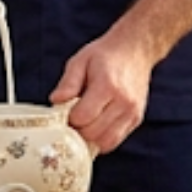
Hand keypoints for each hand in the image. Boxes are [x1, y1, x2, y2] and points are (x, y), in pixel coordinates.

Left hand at [49, 30, 156, 152]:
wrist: (135, 49)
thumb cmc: (105, 55)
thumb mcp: (80, 61)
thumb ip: (67, 83)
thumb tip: (55, 102)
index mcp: (107, 86)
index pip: (83, 117)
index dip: (68, 118)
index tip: (63, 111)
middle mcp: (123, 102)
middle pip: (93, 133)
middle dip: (77, 130)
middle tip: (70, 119)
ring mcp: (132, 113)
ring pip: (105, 142)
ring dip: (89, 138)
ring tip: (82, 123)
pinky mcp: (136, 119)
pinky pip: (115, 140)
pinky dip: (101, 139)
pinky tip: (94, 125)